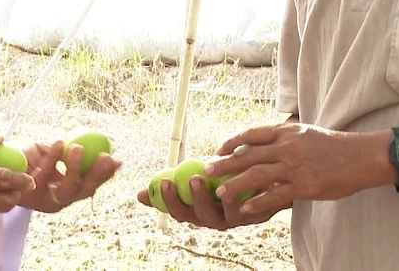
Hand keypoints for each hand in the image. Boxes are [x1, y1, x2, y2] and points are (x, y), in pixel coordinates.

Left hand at [17, 141, 121, 212]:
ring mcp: (45, 201)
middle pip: (84, 192)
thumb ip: (77, 154)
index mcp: (69, 192)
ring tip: (77, 147)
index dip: (106, 176)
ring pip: (67, 189)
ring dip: (75, 168)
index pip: (92, 186)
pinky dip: (54, 158)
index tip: (117, 160)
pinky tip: (58, 142)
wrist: (1, 165)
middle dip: (97, 175)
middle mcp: (60, 201)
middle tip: (104, 156)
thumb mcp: (56, 154)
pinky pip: (46, 175)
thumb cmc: (32, 158)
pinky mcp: (30, 195)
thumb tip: (107, 150)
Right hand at [135, 169, 282, 230]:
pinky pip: (245, 208)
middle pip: (196, 216)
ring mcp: (233, 219)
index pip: (177, 211)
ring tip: (205, 177)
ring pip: (221, 215)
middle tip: (189, 179)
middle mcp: (212, 220)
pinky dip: (238, 194)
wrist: (259, 181)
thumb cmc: (221, 180)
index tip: (163, 181)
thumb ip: (172, 185)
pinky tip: (236, 178)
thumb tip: (138, 195)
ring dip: (212, 198)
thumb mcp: (195, 180)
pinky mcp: (253, 215)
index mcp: (195, 213)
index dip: (167, 200)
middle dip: (191, 200)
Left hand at [203, 123, 388, 215]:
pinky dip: (258, 203)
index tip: (219, 148)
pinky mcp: (304, 186)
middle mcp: (287, 146)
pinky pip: (275, 196)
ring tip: (220, 192)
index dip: (232, 142)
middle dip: (225, 164)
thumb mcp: (306, 133)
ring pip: (256, 176)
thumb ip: (284, 138)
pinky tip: (245, 208)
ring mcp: (295, 167)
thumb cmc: (334, 146)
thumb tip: (261, 145)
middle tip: (207, 171)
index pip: (252, 134)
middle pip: (248, 155)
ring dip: (235, 185)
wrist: (362, 156)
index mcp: (287, 131)